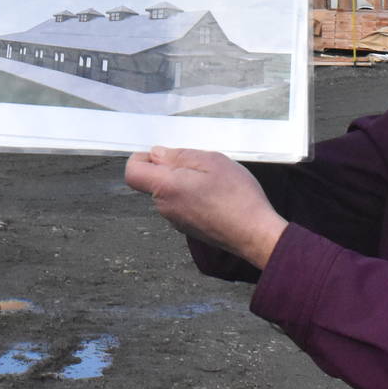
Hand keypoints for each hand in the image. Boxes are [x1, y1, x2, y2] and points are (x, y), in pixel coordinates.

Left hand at [125, 146, 285, 267]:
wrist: (255, 234)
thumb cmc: (237, 198)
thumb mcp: (211, 161)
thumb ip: (179, 156)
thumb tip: (158, 154)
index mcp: (165, 188)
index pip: (132, 172)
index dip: (143, 158)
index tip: (163, 154)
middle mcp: (165, 207)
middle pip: (152, 181)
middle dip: (169, 168)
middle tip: (199, 164)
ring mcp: (176, 220)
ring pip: (168, 192)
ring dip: (183, 182)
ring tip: (212, 180)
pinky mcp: (188, 228)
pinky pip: (181, 204)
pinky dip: (192, 195)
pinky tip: (216, 195)